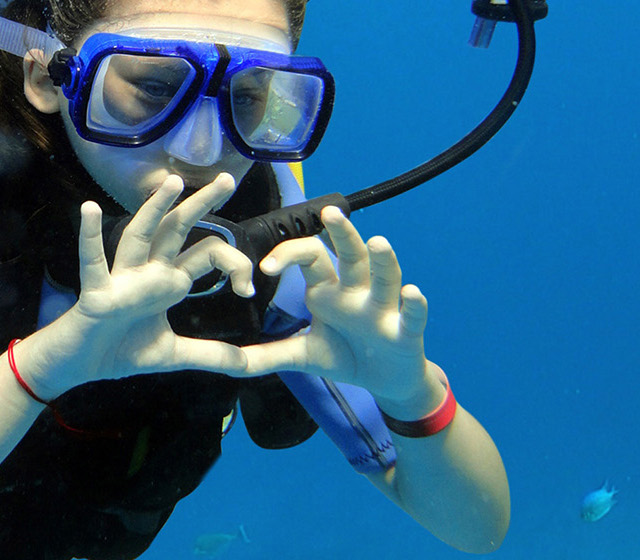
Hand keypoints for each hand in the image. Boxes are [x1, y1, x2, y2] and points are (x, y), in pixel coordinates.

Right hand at [17, 174, 258, 396]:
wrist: (81, 366)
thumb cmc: (122, 351)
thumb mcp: (177, 354)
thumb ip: (213, 355)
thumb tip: (248, 365)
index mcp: (169, 281)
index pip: (208, 253)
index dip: (235, 265)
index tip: (248, 290)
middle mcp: (149, 272)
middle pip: (178, 229)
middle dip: (201, 204)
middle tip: (227, 179)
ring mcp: (123, 279)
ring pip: (140, 236)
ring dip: (154, 209)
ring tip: (171, 182)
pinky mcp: (97, 293)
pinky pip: (93, 263)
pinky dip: (90, 236)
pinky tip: (90, 208)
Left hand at [243, 207, 432, 401]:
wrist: (385, 381)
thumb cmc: (345, 356)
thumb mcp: (302, 356)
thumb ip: (265, 356)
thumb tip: (225, 361)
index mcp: (329, 290)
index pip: (310, 256)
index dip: (288, 254)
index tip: (266, 267)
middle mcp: (357, 291)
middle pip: (350, 255)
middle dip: (342, 233)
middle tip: (330, 212)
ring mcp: (383, 309)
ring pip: (385, 277)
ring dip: (383, 261)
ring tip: (378, 242)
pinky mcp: (405, 331)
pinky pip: (412, 316)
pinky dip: (414, 304)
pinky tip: (411, 292)